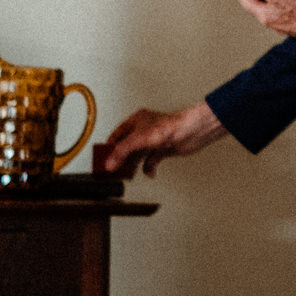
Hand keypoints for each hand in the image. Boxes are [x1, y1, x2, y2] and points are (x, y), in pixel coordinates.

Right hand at [98, 100, 225, 177]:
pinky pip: (151, 161)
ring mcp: (154, 140)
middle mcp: (144, 129)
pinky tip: (149, 172)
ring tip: (127, 174)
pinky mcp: (163, 149)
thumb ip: (122, 151)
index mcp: (136, 120)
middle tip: (114, 169)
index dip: (109, 147)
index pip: (117, 135)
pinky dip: (149, 168)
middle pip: (127, 146)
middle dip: (121, 158)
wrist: (192, 132)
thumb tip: (109, 163)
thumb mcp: (139, 139)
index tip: (103, 159)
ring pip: (138, 155)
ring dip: (133, 165)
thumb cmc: (170, 126)